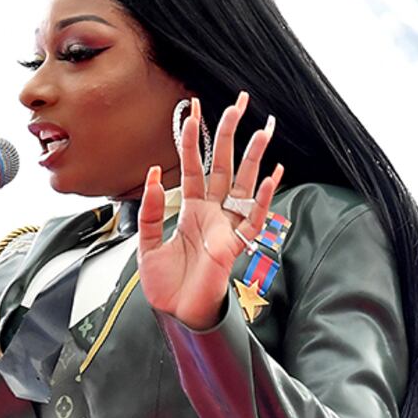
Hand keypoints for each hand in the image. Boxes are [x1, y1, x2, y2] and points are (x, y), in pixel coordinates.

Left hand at [137, 91, 284, 328]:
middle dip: (231, 135)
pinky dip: (261, 199)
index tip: (195, 110)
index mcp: (192, 210)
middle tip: (239, 103)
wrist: (176, 314)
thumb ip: (150, 210)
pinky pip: (252, 220)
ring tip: (264, 129)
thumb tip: (153, 176)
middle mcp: (212, 214)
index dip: (194, 140)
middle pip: (224, 166)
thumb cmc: (166, 284)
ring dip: (253, 158)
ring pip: (243, 185)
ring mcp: (226, 228)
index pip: (195, 167)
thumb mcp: (147, 243)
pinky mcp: (234, 247)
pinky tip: (270, 177)